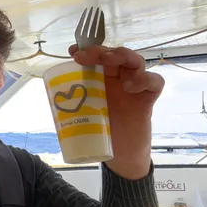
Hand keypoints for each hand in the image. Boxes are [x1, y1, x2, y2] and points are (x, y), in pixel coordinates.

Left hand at [69, 44, 164, 178]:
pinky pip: (155, 82)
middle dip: (101, 51)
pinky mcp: (148, 99)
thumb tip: (52, 93)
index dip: (86, 51)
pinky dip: (145, 79)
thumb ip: (73, 101)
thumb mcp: (83, 113)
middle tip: (86, 57)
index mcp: (101, 78)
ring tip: (109, 62)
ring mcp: (135, 87)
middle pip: (115, 54)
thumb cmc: (100, 131)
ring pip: (136, 61)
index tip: (73, 52)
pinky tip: (131, 86)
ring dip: (123, 56)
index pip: (97, 57)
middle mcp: (119, 78)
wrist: (120, 156)